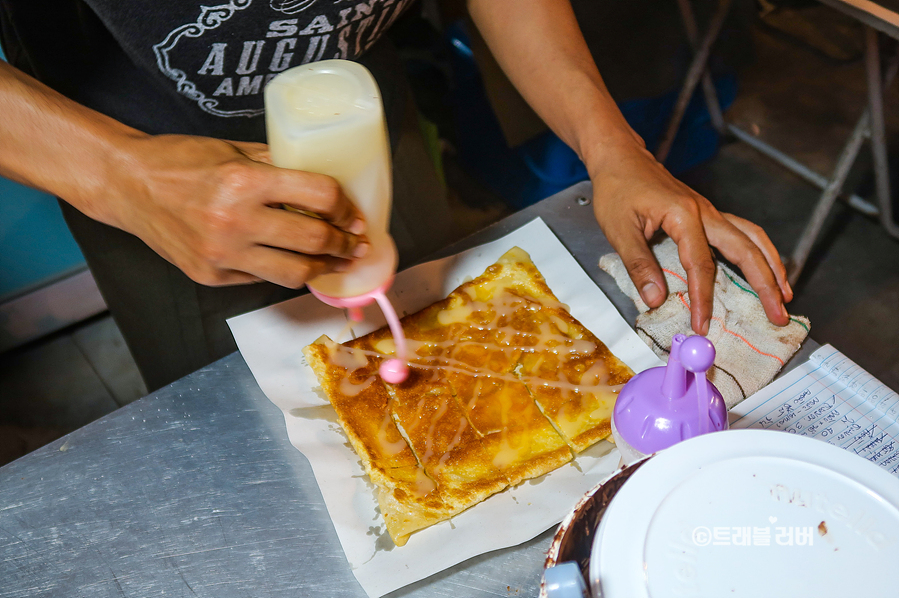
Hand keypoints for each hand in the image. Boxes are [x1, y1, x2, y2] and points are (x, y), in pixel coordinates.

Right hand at [105, 134, 366, 287]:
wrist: (127, 186)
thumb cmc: (180, 161)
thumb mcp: (233, 150)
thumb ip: (278, 165)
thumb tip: (325, 182)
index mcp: (244, 181)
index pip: (319, 196)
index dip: (346, 208)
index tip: (354, 214)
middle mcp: (234, 221)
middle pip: (314, 240)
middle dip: (345, 244)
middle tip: (356, 243)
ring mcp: (222, 254)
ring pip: (294, 273)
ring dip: (324, 269)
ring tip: (337, 262)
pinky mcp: (211, 276)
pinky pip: (261, 279)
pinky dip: (283, 272)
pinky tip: (295, 263)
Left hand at [590, 138, 791, 333]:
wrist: (621, 159)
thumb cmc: (617, 189)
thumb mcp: (619, 230)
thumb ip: (638, 265)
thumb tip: (655, 299)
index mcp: (684, 215)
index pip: (701, 265)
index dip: (703, 299)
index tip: (703, 324)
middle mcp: (705, 212)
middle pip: (746, 251)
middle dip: (766, 286)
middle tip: (778, 315)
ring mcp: (710, 212)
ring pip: (753, 238)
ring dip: (772, 267)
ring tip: (784, 294)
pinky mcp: (707, 214)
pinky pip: (744, 233)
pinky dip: (760, 252)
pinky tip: (766, 269)